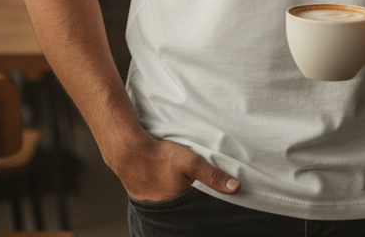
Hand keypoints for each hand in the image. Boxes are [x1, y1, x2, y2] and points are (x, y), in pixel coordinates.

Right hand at [109, 131, 240, 202]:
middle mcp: (168, 212)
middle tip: (197, 191)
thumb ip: (213, 176)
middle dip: (195, 206)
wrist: (129, 152)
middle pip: (187, 211)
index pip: (200, 213)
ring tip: (183, 188)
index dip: (208, 208)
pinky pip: (162, 202)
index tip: (217, 205)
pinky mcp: (146, 200)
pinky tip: (168, 185)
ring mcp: (155, 208)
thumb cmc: (160, 157)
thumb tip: (236, 187)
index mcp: (181, 206)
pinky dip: (168, 196)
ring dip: (180, 200)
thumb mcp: (191, 162)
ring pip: (174, 206)